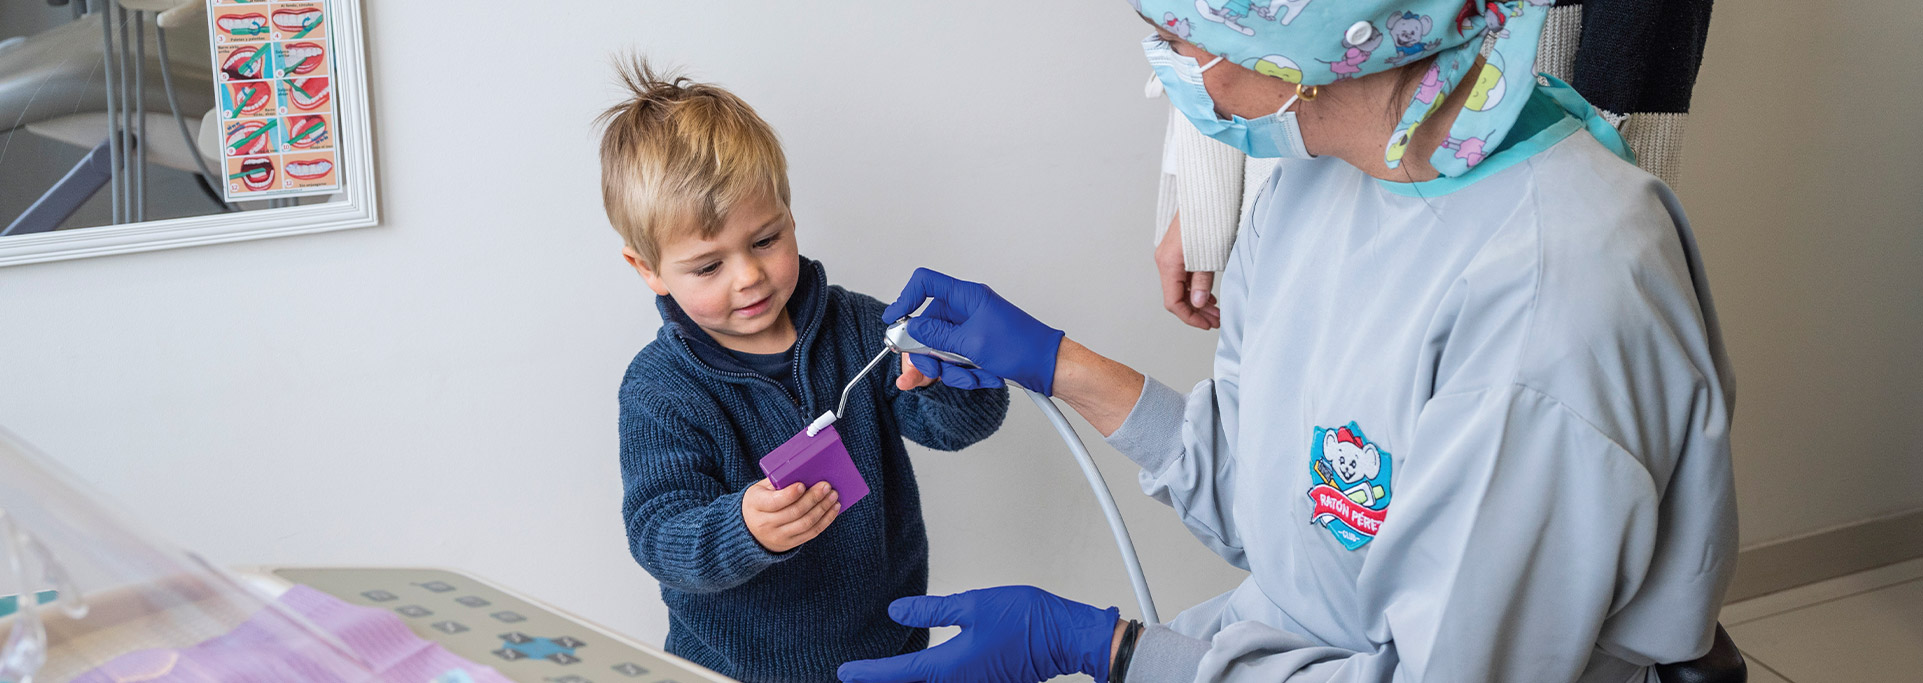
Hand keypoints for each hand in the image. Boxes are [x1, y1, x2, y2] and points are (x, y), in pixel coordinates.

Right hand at [741, 479, 840, 552]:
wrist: (750, 530)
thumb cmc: (760, 502)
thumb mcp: (760, 489)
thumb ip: (778, 481)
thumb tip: (804, 470)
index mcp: (756, 505)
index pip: (774, 502)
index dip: (789, 494)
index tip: (802, 485)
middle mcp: (766, 523)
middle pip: (794, 512)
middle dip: (813, 498)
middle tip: (826, 486)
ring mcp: (778, 536)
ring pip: (806, 523)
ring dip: (823, 509)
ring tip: (834, 496)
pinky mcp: (790, 544)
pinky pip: (811, 533)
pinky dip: (825, 520)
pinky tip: (833, 509)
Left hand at [836, 586, 1118, 682]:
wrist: (1066, 637)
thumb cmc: (1025, 619)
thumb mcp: (972, 606)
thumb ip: (931, 612)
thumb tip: (898, 613)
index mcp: (949, 667)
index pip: (898, 673)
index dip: (868, 673)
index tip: (845, 672)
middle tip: (860, 677)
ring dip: (910, 681)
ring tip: (888, 675)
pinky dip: (931, 680)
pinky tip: (925, 674)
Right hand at [881, 268, 1065, 394]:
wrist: (1049, 368)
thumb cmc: (1022, 347)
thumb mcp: (971, 343)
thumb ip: (936, 336)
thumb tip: (910, 329)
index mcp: (967, 296)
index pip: (926, 284)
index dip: (905, 299)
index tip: (893, 321)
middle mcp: (967, 310)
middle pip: (927, 325)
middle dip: (926, 353)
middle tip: (923, 373)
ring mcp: (971, 330)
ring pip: (940, 349)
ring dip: (950, 369)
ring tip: (971, 376)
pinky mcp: (976, 349)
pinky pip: (956, 362)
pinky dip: (964, 374)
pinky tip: (982, 378)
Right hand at [1156, 213, 1219, 329]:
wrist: (1206, 191)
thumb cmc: (1208, 216)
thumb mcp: (1209, 253)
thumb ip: (1202, 280)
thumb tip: (1197, 303)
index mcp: (1168, 263)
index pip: (1174, 302)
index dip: (1190, 317)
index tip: (1207, 324)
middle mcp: (1165, 260)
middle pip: (1176, 297)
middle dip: (1196, 312)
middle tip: (1216, 320)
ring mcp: (1170, 255)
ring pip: (1180, 287)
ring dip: (1197, 301)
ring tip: (1216, 311)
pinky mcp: (1178, 250)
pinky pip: (1182, 276)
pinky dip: (1195, 288)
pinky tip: (1209, 294)